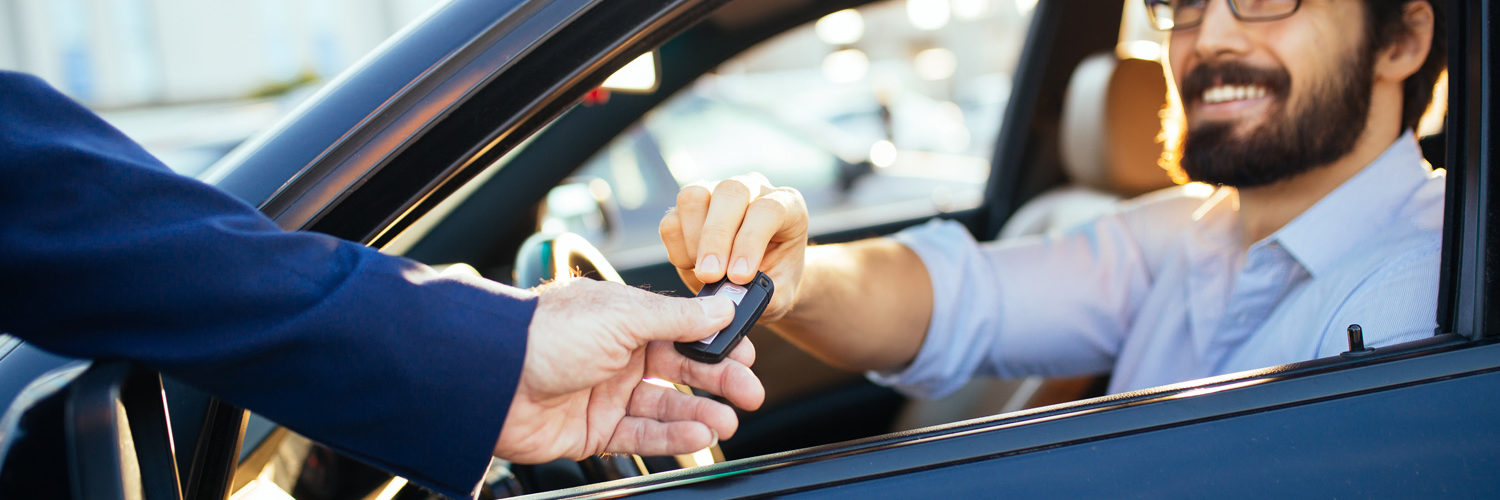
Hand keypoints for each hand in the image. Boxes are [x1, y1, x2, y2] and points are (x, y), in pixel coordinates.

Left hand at [493, 278, 764, 462]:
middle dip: (718, 381)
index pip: (682, 329)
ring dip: (699, 414)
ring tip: (726, 422)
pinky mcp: (593, 431)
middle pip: (680, 370)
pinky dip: (672, 438)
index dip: (715, 341)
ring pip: (665, 407)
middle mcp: (616, 354)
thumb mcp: (622, 316)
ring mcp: (605, 393)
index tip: (747, 353)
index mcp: (623, 317)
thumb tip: (721, 306)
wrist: (490, 380)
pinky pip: (641, 436)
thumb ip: (677, 317)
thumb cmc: (545, 335)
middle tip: (750, 393)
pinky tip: (697, 435)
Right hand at [658, 173, 808, 322]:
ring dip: (693, 240)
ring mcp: (716, 193)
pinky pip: (671, 220)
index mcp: (787, 205)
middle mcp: (752, 190)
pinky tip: (693, 267)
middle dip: (716, 238)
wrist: (761, 280)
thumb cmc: (776, 282)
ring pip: (693, 197)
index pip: (767, 210)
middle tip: (710, 276)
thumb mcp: (780, 294)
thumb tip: (730, 296)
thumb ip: (762, 295)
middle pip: (730, 192)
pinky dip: (677, 249)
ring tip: (705, 273)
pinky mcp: (688, 209)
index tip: (739, 277)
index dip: (750, 242)